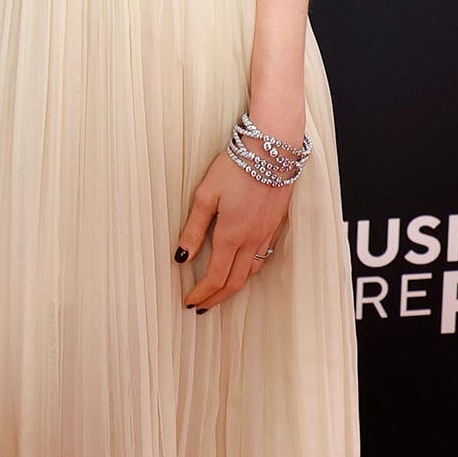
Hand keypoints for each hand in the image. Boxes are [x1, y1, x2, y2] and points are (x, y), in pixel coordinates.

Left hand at [175, 152, 292, 310]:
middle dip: (217, 298)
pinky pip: (263, 258)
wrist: (274, 149)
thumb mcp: (206, 195)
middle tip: (202, 306)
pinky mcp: (276, 225)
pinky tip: (242, 268)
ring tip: (219, 292)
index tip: (189, 302)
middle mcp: (251, 240)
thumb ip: (194, 229)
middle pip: (235, 282)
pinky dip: (249, 271)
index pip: (216, 277)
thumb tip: (181, 257)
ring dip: (234, 287)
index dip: (202, 293)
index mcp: (231, 235)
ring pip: (251, 272)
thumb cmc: (237, 167)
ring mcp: (266, 234)